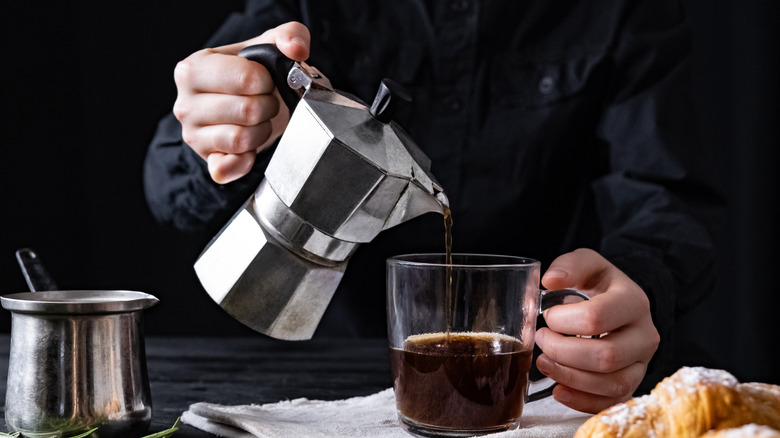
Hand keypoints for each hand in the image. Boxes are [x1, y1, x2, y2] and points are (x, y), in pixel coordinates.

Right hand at [172, 21, 310, 182]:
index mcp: (193, 69)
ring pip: (241, 140)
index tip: (265, 81)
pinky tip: (251, 148)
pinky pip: (228, 169)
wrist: (246, 104)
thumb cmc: (252, 75)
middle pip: (246, 111)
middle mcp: (185, 104)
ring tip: (259, 120)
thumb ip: (290, 35)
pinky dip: (246, 161)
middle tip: (266, 102)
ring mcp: (193, 136)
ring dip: (262, 131)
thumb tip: (296, 49)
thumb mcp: (270, 45)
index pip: (245, 79)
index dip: (267, 81)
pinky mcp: (208, 161)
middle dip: (268, 106)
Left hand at [534, 248, 659, 412]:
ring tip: (544, 364)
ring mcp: (641, 364)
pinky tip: (559, 390)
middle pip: (606, 356)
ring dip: (569, 377)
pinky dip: (582, 401)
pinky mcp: (632, 384)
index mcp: (633, 302)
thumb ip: (569, 265)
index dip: (563, 320)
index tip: (548, 315)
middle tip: (541, 339)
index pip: (596, 317)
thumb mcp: (588, 265)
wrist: (621, 305)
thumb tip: (551, 280)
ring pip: (611, 384)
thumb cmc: (600, 286)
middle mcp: (644, 335)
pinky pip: (611, 402)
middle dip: (562, 351)